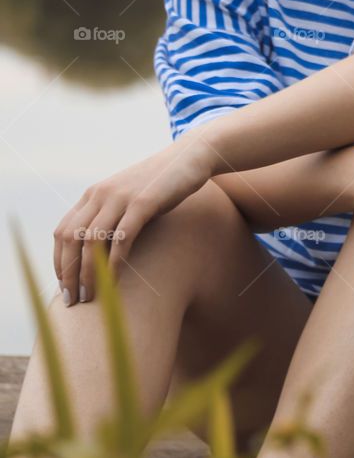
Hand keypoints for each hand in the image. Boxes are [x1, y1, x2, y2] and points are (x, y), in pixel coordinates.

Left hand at [53, 134, 214, 306]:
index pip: (62, 231)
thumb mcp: (130, 199)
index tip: (65, 285)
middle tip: (72, 300)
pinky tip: (114, 283)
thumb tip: (100, 254)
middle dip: (68, 272)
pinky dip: (114, 264)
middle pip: (70, 238)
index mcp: (94, 194)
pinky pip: (121, 239)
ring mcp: (121, 198)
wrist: (190, 157)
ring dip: (88, 273)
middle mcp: (101, 194)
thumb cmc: (162, 184)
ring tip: (90, 297)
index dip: (59, 261)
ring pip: (91, 241)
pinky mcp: (143, 203)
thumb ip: (113, 218)